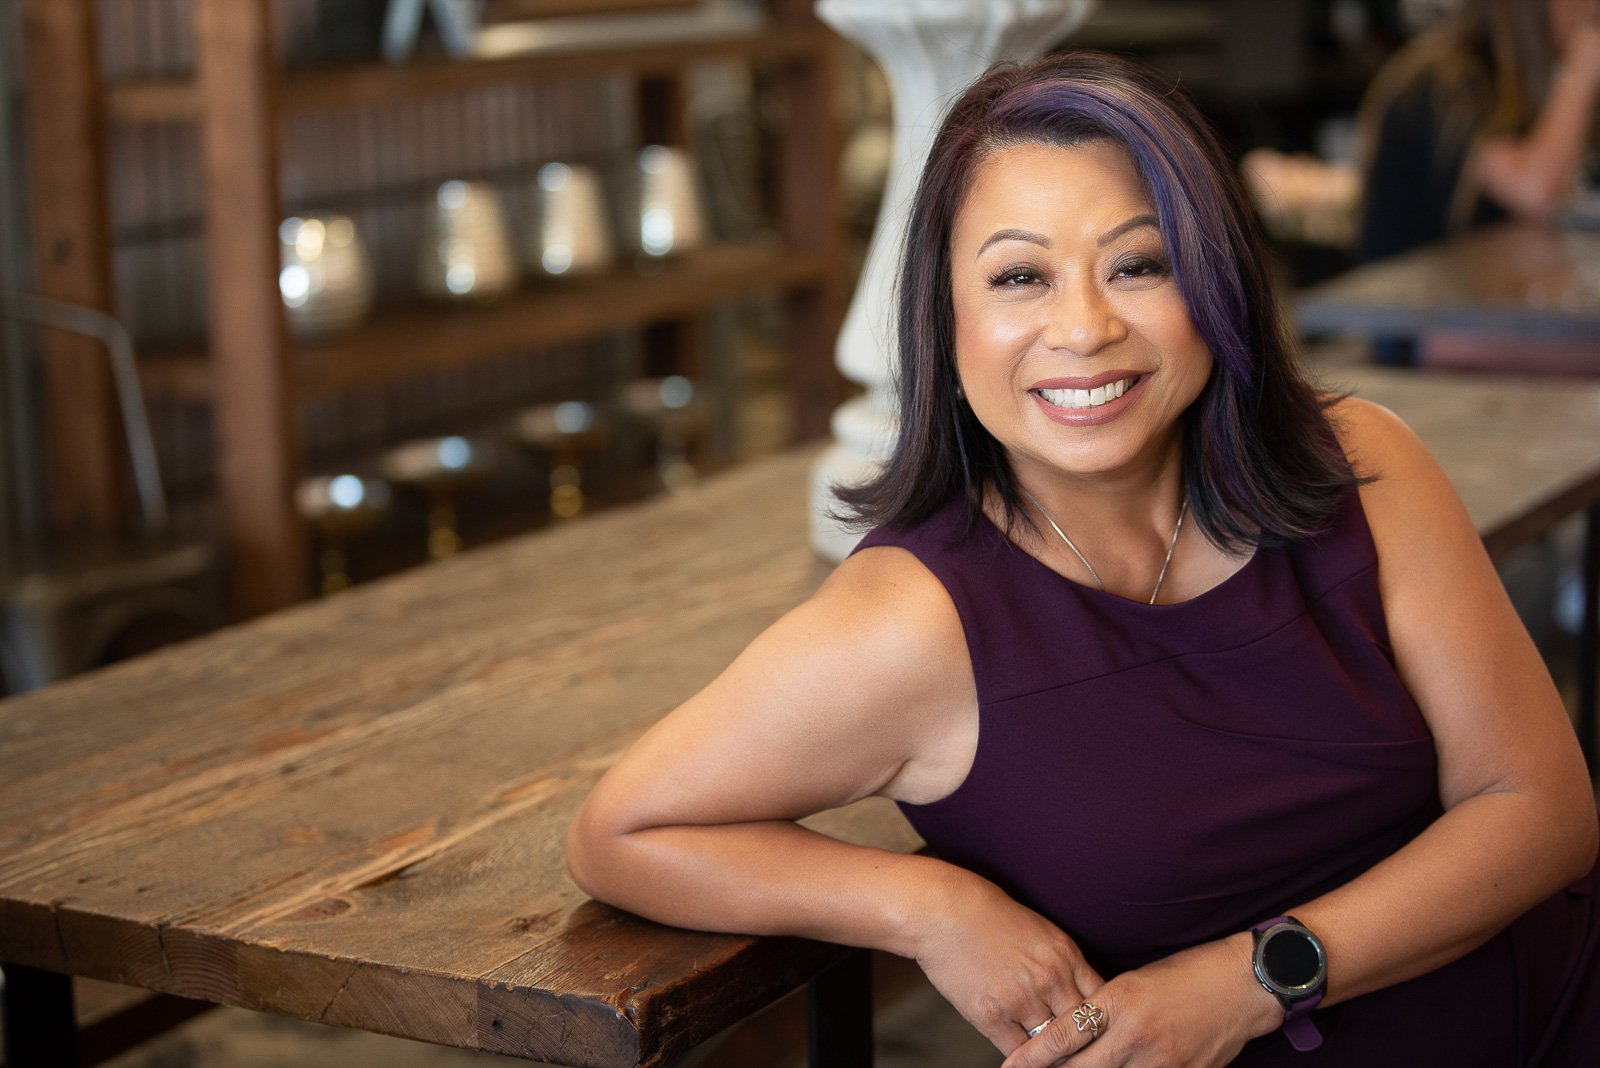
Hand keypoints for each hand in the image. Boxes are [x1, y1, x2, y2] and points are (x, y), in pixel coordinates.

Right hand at [910, 870, 1105, 1058]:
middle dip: (1080, 1042)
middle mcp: (1049, 979)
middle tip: (1081, 1054)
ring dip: (1051, 1052)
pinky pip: (1019, 1051)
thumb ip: (1060, 963)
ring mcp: (1021, 1000)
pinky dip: (1023, 1059)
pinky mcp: (991, 1016)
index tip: (1097, 1030)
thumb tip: (1074, 991)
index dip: (1100, 1020)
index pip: (1100, 1001)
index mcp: (1065, 955)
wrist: (942, 911)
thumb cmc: (987, 915)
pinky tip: (1023, 1061)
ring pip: (1051, 1044)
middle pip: (1081, 1028)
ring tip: (1051, 1058)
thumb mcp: (1038, 931)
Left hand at [1000, 934, 1283, 1067]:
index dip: (1033, 1055)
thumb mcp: (1136, 981)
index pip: (1064, 1034)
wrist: (1245, 984)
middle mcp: (1136, 1035)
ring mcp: (1162, 1061)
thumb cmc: (1189, 973)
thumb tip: (1077, 1031)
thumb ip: (1106, 1008)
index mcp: (1119, 1001)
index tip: (1010, 1067)